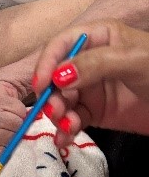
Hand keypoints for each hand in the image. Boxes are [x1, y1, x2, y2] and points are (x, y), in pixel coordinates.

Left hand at [0, 64, 28, 166]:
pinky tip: (9, 109)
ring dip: (16, 125)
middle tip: (7, 133)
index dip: (2, 154)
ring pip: (12, 126)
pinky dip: (19, 112)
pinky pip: (17, 112)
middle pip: (2, 142)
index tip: (2, 148)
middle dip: (10, 138)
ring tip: (8, 122)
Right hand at [32, 21, 148, 146]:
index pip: (61, 44)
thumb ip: (95, 64)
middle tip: (56, 111)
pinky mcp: (94, 113)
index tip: (43, 85)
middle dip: (51, 95)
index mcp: (98, 38)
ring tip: (67, 126)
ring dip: (57, 115)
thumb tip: (58, 76)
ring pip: (60, 100)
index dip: (47, 63)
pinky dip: (65, 130)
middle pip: (55, 76)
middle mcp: (89, 62)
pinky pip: (71, 120)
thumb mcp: (132, 60)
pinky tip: (66, 138)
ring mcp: (90, 89)